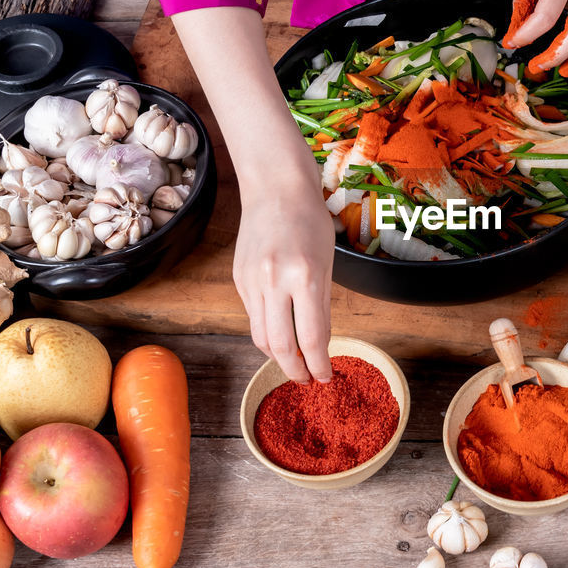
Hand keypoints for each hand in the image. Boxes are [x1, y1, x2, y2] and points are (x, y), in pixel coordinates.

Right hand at [235, 174, 334, 383]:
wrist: (276, 188)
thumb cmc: (310, 220)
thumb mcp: (328, 262)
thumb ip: (322, 306)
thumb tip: (320, 344)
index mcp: (305, 276)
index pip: (311, 337)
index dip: (318, 364)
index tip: (325, 376)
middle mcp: (274, 281)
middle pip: (279, 346)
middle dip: (294, 370)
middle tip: (307, 379)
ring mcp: (251, 281)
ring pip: (260, 336)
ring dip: (277, 356)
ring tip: (294, 362)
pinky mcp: (238, 279)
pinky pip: (253, 316)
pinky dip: (267, 331)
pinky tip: (281, 332)